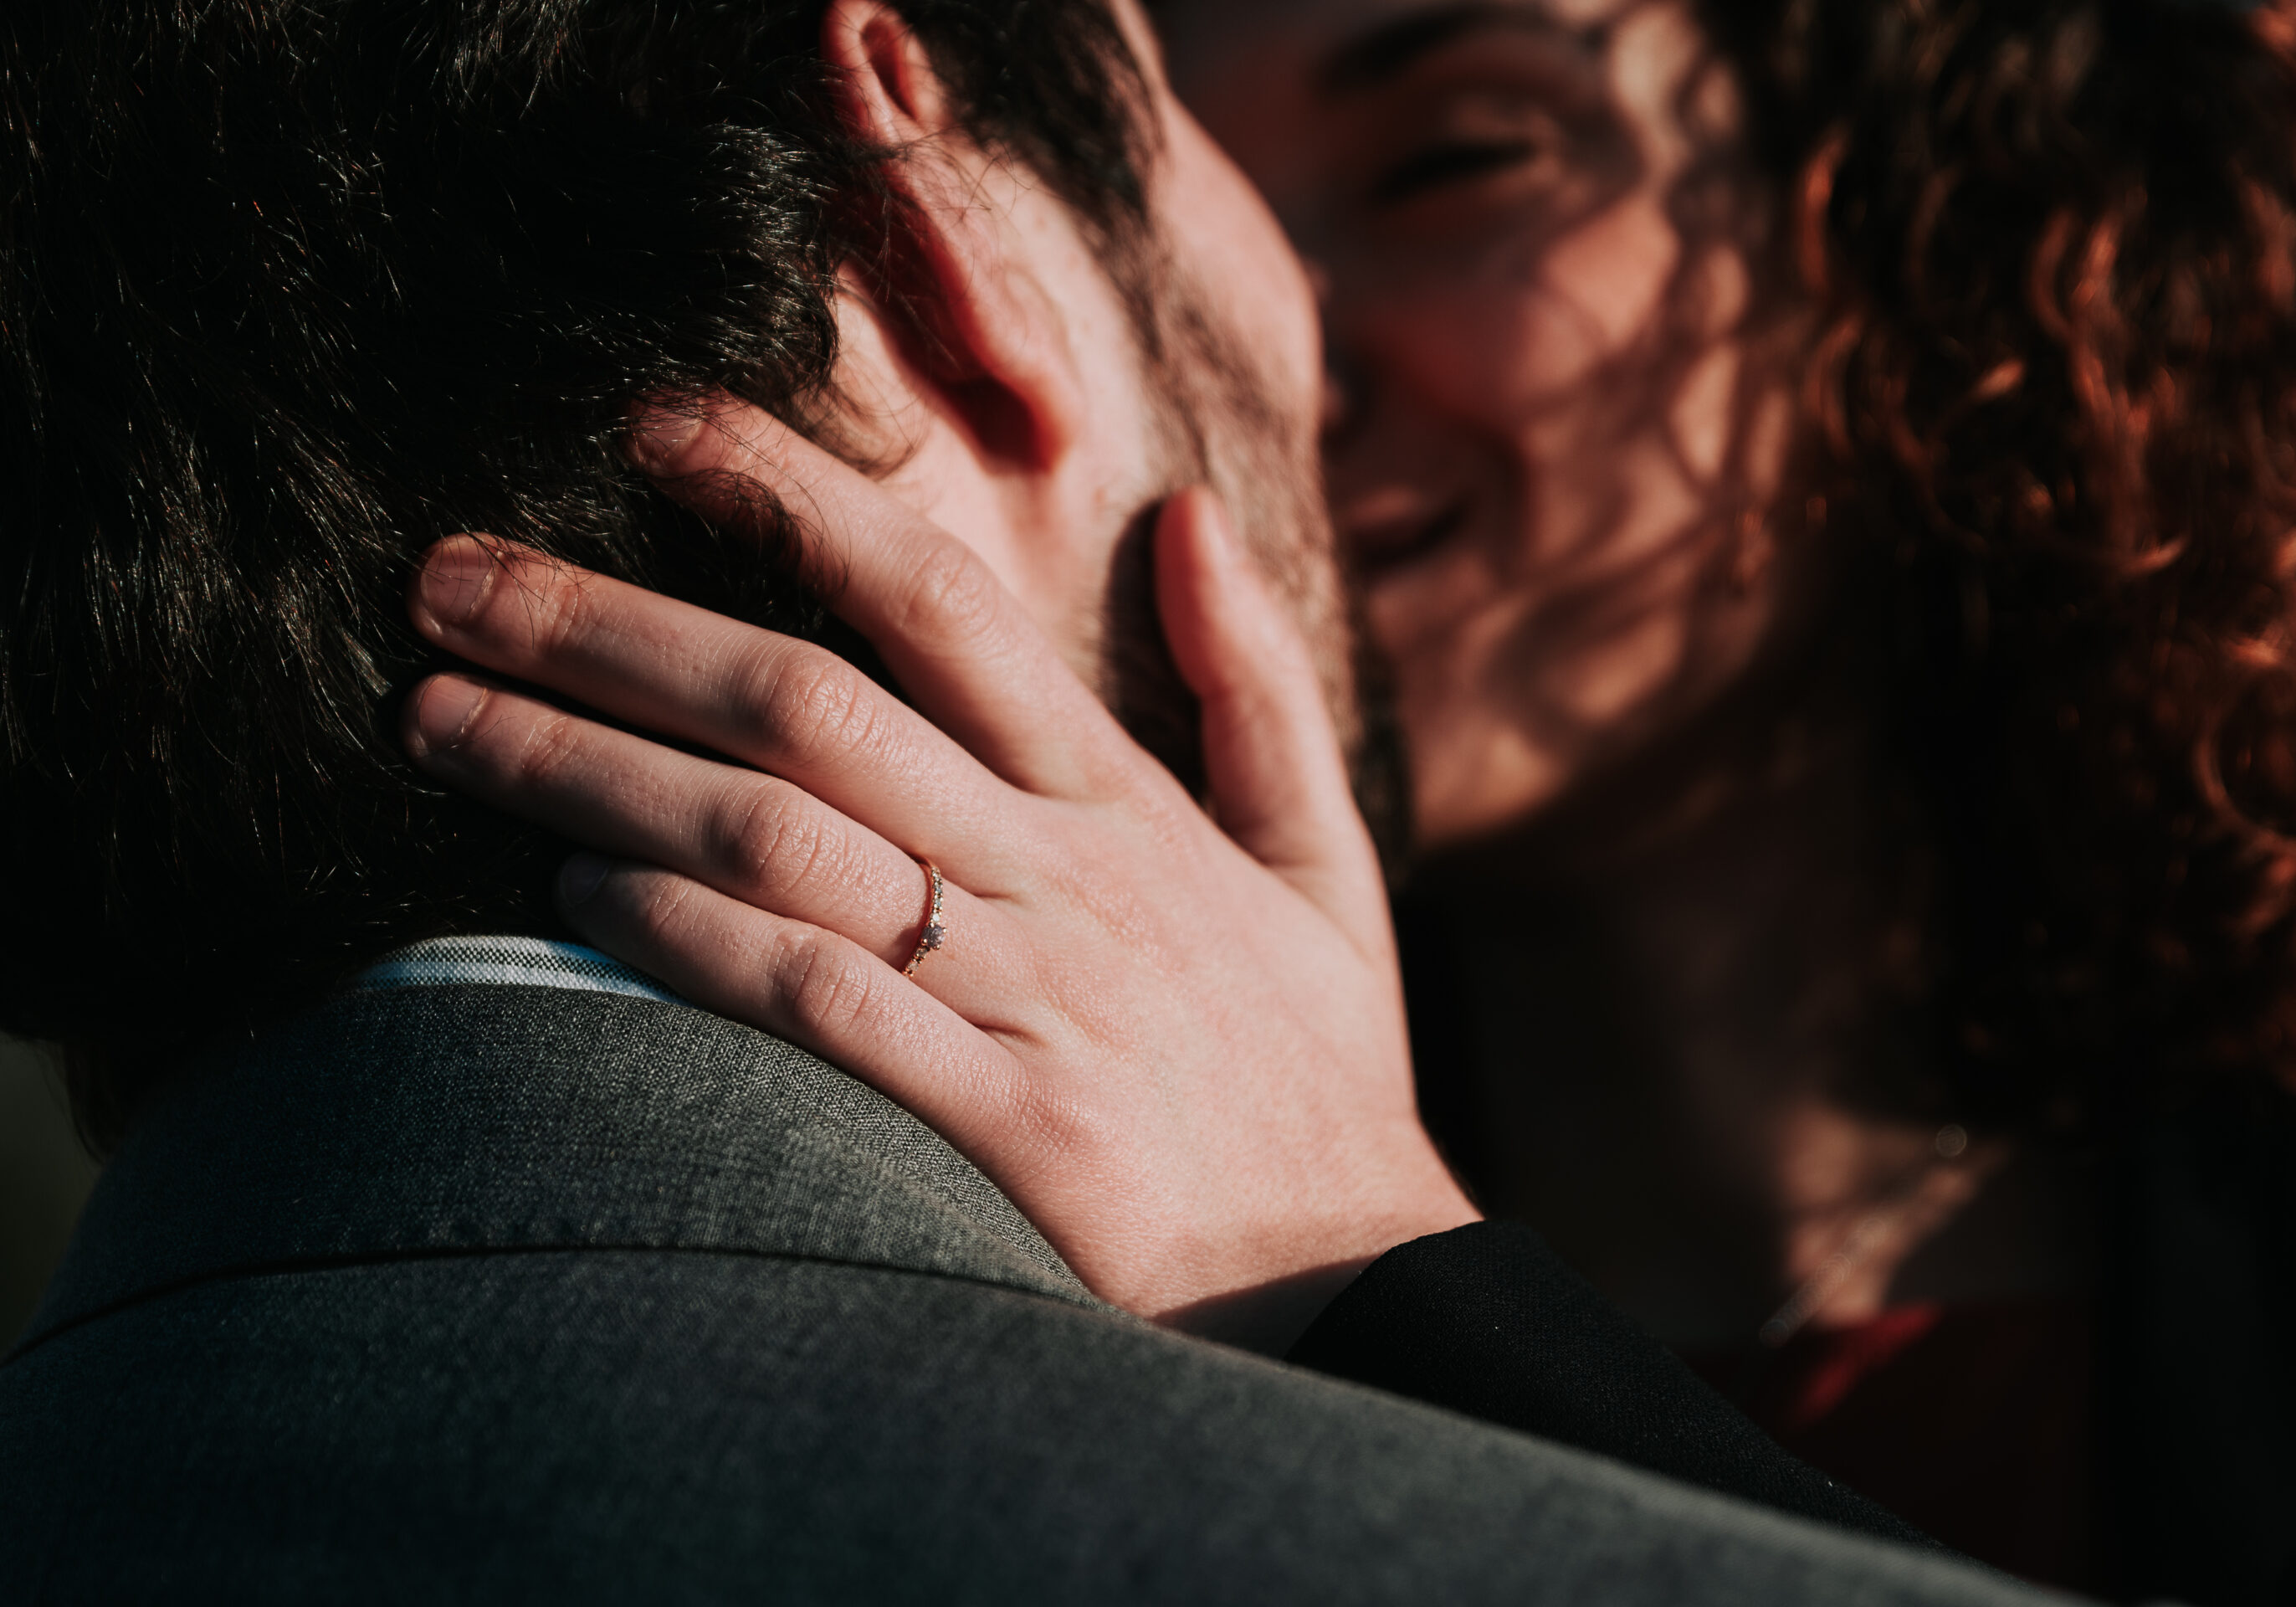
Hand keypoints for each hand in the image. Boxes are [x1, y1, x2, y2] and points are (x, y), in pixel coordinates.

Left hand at [400, 398, 1476, 1349]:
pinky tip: (574, 899)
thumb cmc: (1313, 1069)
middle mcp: (1062, 878)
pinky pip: (812, 1007)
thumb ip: (1257, 686)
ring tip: (441, 721)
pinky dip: (684, 940)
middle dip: (612, 625)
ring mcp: (1030, 1002)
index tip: (656, 431)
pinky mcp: (1004, 1134)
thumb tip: (1191, 514)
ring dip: (593, 770)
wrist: (1364, 1283)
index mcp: (1123, 802)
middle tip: (448, 575)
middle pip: (810, 704)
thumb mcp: (1325, 863)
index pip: (943, 604)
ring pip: (779, 841)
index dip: (794, 499)